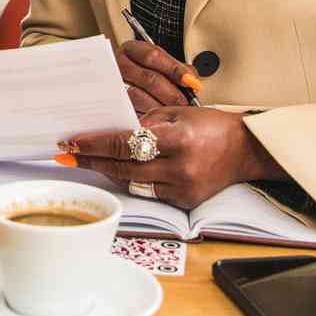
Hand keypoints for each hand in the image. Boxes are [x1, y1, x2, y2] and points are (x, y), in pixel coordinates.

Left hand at [60, 107, 284, 208]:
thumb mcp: (177, 113)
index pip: (125, 143)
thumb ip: (144, 122)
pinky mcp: (184, 202)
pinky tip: (116, 171)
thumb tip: (110, 128)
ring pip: (132, 182)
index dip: (95, 143)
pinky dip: (130, 180)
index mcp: (178, 139)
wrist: (247, 150)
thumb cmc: (213, 125)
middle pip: (123, 166)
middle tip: (68, 154)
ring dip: (107, 172)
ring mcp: (182, 189)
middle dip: (92, 160)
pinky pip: (148, 192)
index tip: (72, 141)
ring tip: (87, 161)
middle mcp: (179, 168)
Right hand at [116, 39, 202, 112]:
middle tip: (185, 103)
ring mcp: (114, 85)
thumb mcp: (163, 64)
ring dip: (160, 106)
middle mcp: (119, 64)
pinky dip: (149, 115)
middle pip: (148, 78)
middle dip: (171, 93)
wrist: (126, 85)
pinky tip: (160, 117)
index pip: (153, 56)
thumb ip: (180, 69)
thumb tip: (193, 83)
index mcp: (132, 50)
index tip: (190, 82)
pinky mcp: (115, 104)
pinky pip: (132, 111)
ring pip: (139, 96)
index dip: (174, 69)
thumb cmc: (149, 73)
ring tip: (173, 112)